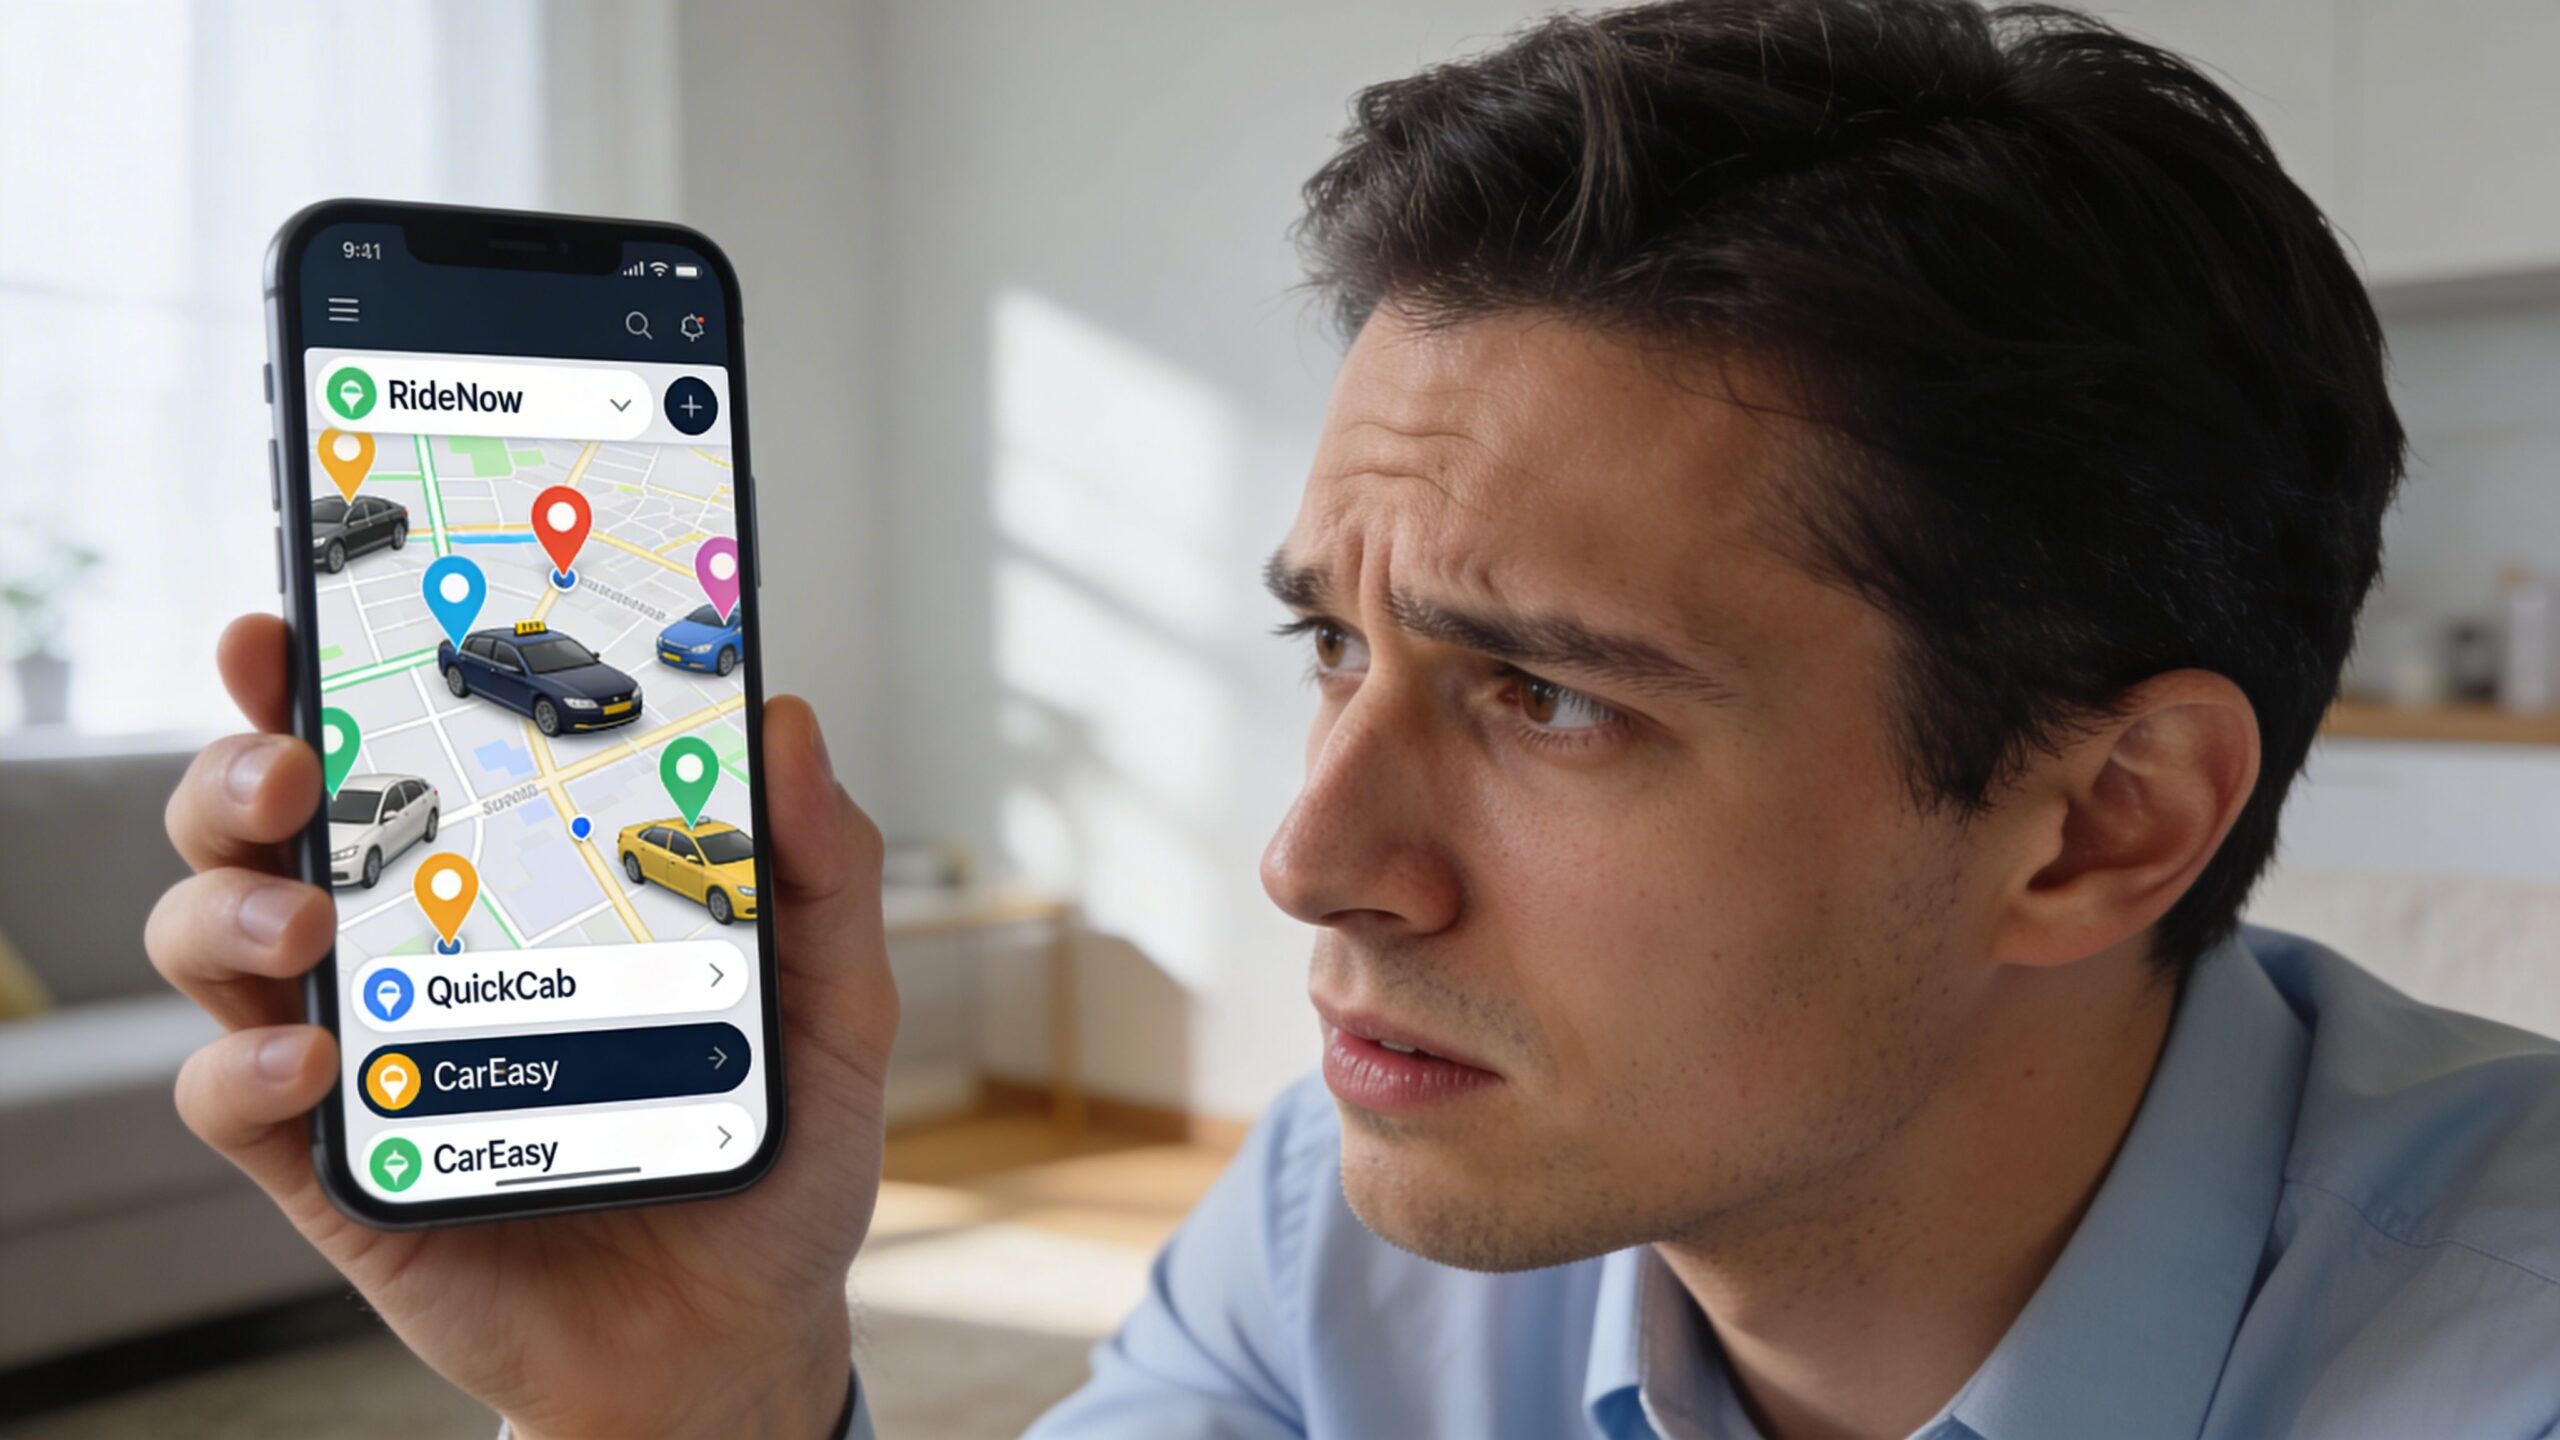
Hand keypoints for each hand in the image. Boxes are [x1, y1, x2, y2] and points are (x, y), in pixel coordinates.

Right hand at [146, 614, 897, 1439]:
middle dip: (245, 761)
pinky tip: (310, 1060)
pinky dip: (244, 1068)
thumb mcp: (831, 1002)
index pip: (400, 746)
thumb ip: (822, 869)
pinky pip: (235, 1101)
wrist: (736, 1334)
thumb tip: (786, 721)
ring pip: (216, 938)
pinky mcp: (338, 1168)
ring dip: (225, 903)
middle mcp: (414, 945)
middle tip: (292, 756)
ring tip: (305, 916)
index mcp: (514, 876)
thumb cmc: (769, 1150)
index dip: (328, 671)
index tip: (302, 611)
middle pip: (269, 820)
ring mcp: (367, 1050)